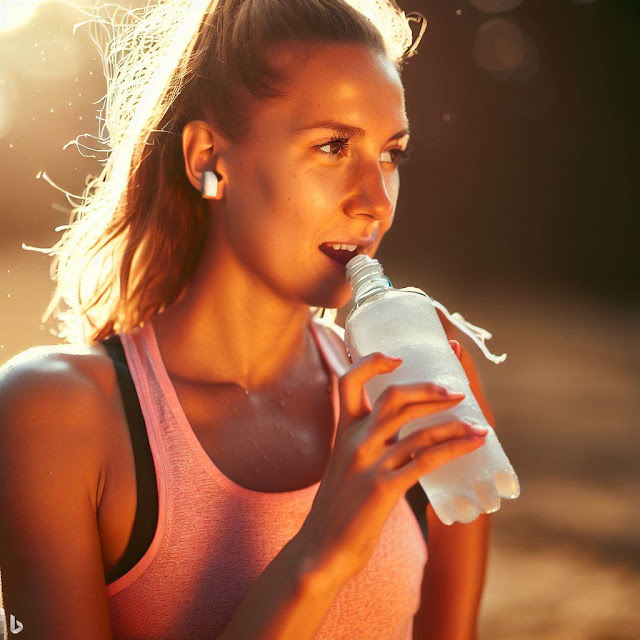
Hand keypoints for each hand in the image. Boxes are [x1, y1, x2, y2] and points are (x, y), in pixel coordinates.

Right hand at [298, 346, 487, 581]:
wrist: (322, 549)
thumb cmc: (338, 507)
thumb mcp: (344, 465)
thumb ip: (365, 444)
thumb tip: (400, 434)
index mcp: (343, 431)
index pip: (349, 381)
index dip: (372, 362)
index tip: (398, 357)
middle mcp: (355, 441)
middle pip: (394, 397)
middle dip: (429, 389)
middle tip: (457, 391)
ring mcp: (369, 463)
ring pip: (417, 429)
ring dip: (452, 422)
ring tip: (478, 423)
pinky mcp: (383, 488)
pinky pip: (426, 460)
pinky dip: (455, 447)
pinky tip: (473, 444)